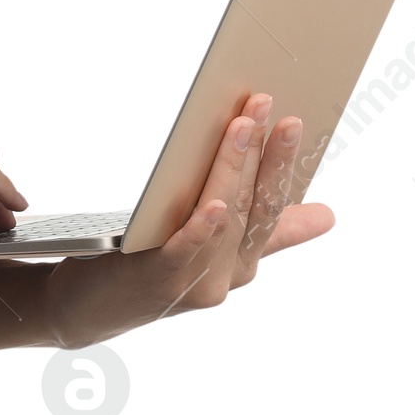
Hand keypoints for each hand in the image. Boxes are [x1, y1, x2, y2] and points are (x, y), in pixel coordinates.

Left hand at [43, 92, 334, 350]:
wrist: (89, 308)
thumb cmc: (154, 265)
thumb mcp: (214, 247)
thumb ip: (266, 229)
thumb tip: (326, 215)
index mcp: (242, 260)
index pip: (271, 205)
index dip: (282, 164)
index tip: (296, 122)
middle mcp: (227, 274)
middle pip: (251, 205)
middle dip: (266, 155)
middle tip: (273, 106)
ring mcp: (197, 281)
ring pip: (223, 217)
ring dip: (234, 169)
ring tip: (244, 126)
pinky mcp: (160, 281)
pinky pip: (186, 251)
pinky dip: (203, 229)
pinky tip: (214, 205)